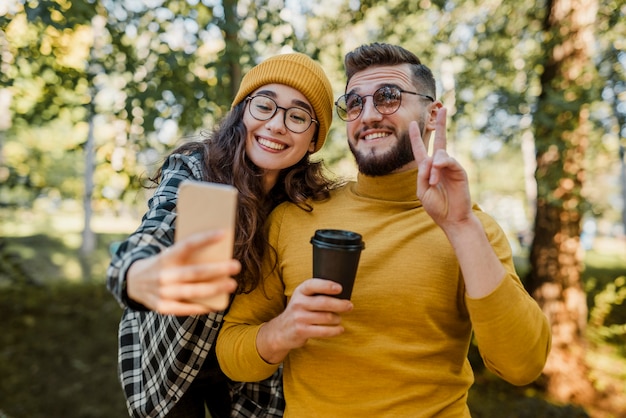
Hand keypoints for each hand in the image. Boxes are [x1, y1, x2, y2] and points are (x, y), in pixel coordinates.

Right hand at [126, 230, 239, 314]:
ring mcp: (162, 293)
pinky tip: (218, 303)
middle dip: (217, 269)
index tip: (223, 233)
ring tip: (232, 284)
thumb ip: (187, 255)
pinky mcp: (162, 307)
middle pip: (194, 272)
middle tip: (236, 266)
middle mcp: (163, 275)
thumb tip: (218, 253)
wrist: (134, 282)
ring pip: (193, 292)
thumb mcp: (170, 255)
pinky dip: (202, 306)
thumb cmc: (163, 265)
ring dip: (215, 288)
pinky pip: (186, 308)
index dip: (204, 239)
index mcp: (166, 257)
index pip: (187, 245)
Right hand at [256, 278, 352, 363]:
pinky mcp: (302, 331)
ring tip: (338, 318)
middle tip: (349, 306)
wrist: (280, 330)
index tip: (340, 288)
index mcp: (300, 291)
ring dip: (337, 318)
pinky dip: (335, 330)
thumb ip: (316, 293)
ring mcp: (299, 318)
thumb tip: (341, 290)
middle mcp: (298, 303)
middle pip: (323, 303)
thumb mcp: (302, 298)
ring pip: (326, 317)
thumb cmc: (299, 311)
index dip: (327, 286)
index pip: (313, 285)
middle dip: (340, 304)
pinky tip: (340, 329)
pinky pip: (324, 331)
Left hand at [410, 107, 471, 228]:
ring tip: (433, 182)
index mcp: (428, 170)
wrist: (452, 219)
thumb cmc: (436, 207)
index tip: (411, 124)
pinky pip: (448, 162)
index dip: (415, 137)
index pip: (421, 150)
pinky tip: (437, 175)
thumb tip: (430, 159)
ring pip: (439, 155)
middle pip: (440, 140)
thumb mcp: (422, 191)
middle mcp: (440, 165)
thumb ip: (422, 175)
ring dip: (433, 169)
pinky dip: (441, 167)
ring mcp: (450, 167)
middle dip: (441, 124)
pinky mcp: (459, 171)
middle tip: (442, 108)